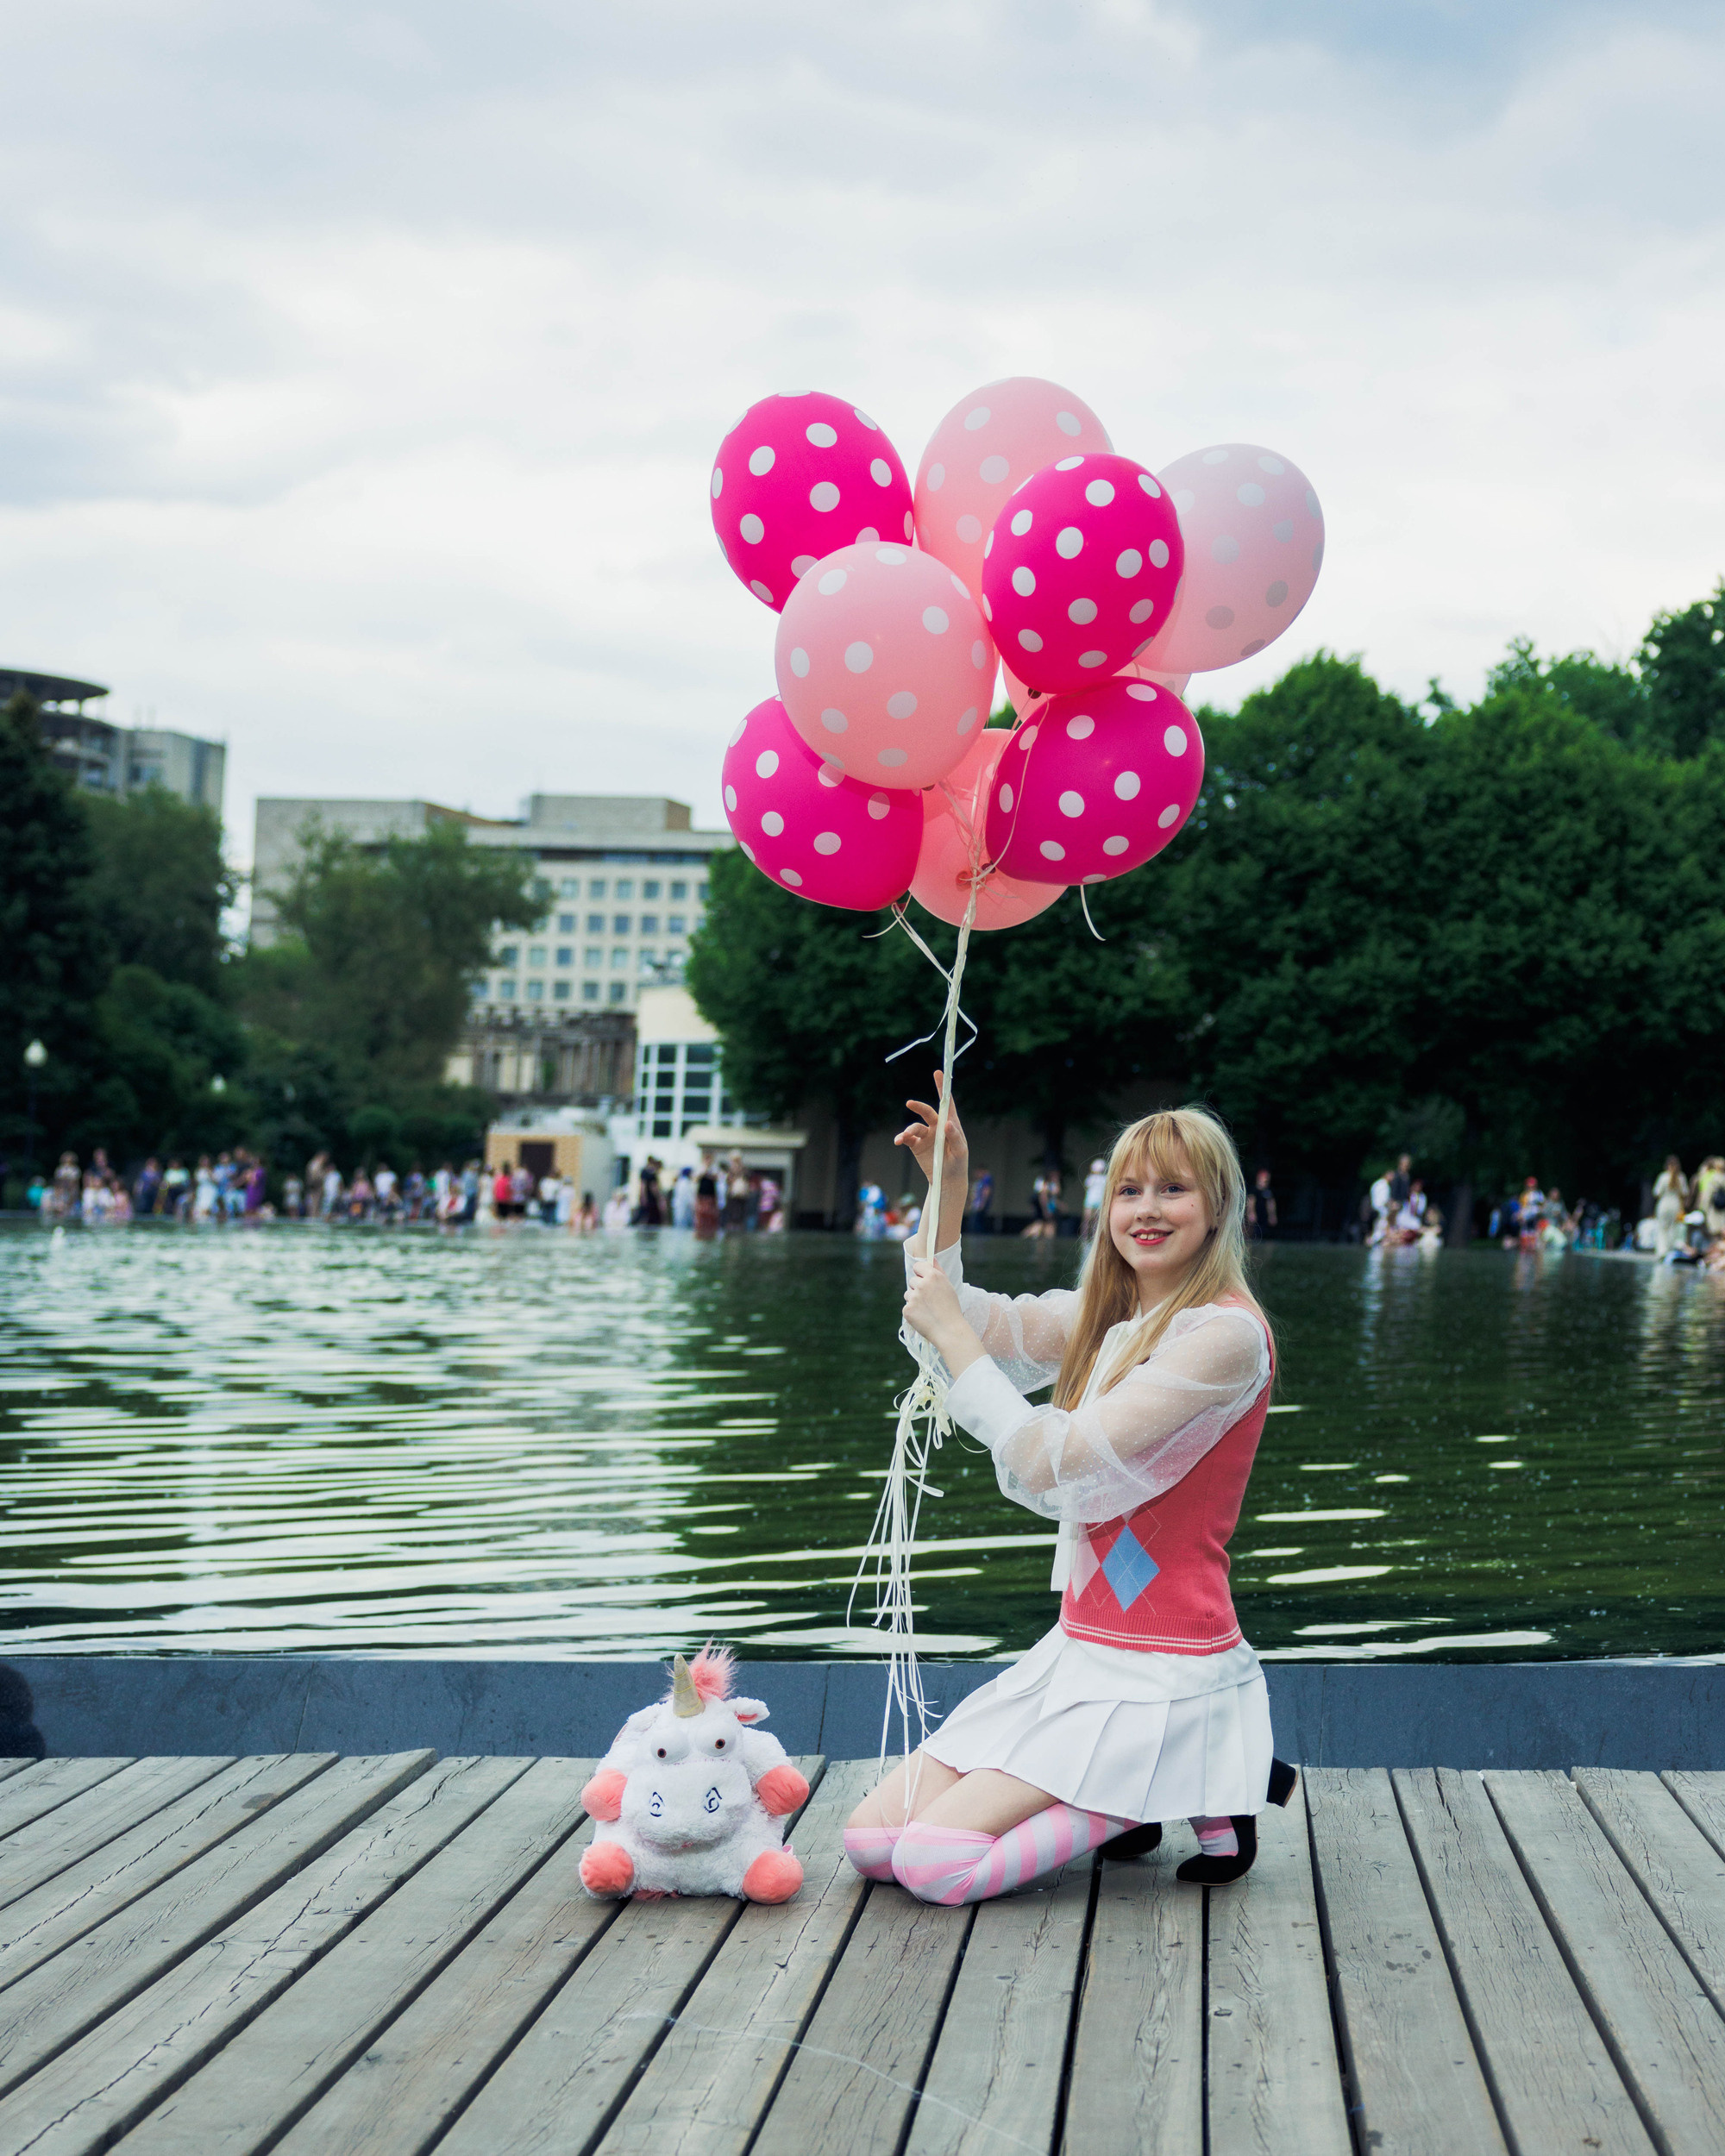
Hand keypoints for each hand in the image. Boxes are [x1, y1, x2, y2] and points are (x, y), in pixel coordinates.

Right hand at [893, 1072, 968, 1190]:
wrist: (946, 1181)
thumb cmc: (958, 1164)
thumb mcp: (961, 1151)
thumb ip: (955, 1137)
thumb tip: (947, 1124)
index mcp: (950, 1124)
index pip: (947, 1103)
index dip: (943, 1088)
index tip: (938, 1073)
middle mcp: (937, 1127)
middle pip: (927, 1112)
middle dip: (919, 1106)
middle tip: (910, 1104)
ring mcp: (925, 1135)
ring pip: (915, 1127)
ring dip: (909, 1130)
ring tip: (905, 1136)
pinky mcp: (916, 1145)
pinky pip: (906, 1138)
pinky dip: (901, 1137)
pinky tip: (898, 1140)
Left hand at [902, 1255, 966, 1350]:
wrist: (949, 1330)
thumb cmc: (951, 1308)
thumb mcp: (948, 1286)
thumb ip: (938, 1271)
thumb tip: (931, 1258)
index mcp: (933, 1276)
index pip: (917, 1266)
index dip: (920, 1273)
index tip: (924, 1279)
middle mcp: (922, 1285)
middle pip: (912, 1281)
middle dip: (918, 1289)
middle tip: (930, 1300)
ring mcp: (913, 1297)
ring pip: (908, 1294)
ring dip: (914, 1300)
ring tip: (927, 1309)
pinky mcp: (907, 1310)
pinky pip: (907, 1306)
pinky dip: (913, 1312)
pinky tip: (923, 1317)